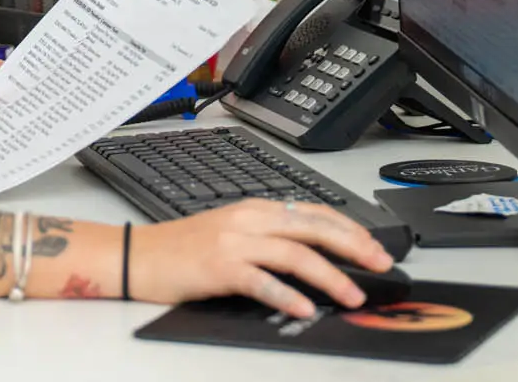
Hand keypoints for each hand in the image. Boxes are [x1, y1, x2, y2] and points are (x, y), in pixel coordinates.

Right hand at [132, 198, 395, 315]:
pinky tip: (304, 308)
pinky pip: (261, 280)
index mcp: (255, 209)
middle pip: (312, 227)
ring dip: (329, 275)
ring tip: (352, 295)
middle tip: (380, 266)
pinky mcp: (218, 267)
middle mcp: (248, 220)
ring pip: (294, 253)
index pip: (314, 213)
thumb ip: (268, 238)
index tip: (375, 248)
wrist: (138, 256)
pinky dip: (286, 294)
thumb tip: (313, 255)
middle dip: (353, 246)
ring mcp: (233, 242)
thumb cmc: (182, 250)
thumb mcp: (231, 233)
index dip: (349, 229)